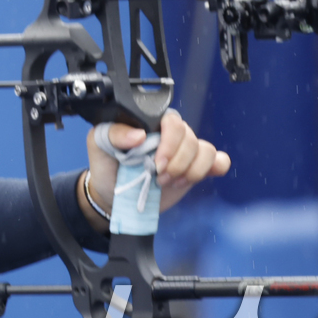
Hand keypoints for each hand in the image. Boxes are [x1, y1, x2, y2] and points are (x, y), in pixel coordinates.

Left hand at [85, 110, 230, 219]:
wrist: (113, 196)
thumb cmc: (107, 166)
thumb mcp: (99, 145)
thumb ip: (114, 133)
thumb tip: (139, 134)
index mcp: (150, 123)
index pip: (172, 121)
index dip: (170, 142)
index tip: (157, 163)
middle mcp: (170, 135)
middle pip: (191, 138)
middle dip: (178, 162)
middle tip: (159, 177)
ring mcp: (185, 152)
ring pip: (205, 150)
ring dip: (191, 170)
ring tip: (169, 182)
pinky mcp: (194, 169)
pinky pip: (219, 161)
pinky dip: (215, 167)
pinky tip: (198, 177)